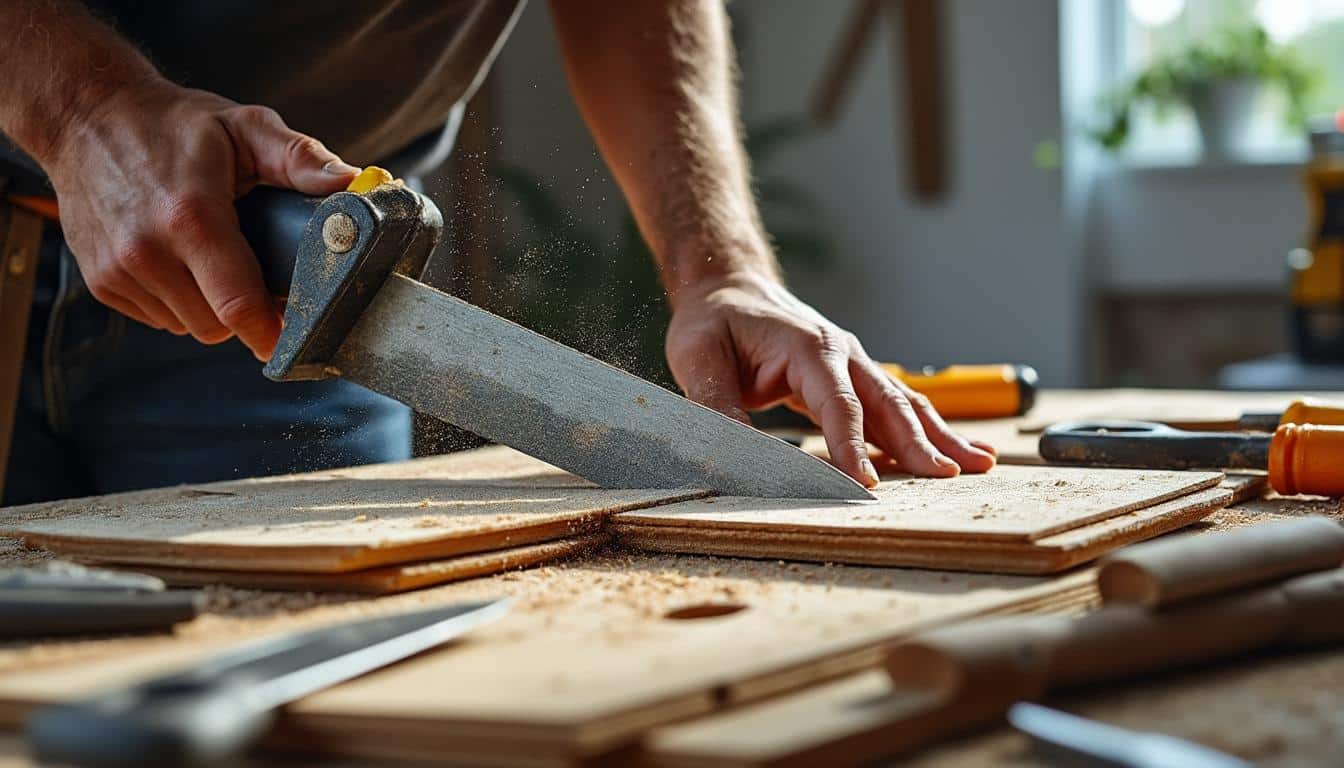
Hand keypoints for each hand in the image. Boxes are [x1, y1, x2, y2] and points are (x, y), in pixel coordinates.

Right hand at [44, 79, 358, 359]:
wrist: (85, 116)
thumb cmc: (173, 123)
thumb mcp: (245, 127)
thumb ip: (301, 159)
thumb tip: (353, 184)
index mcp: (191, 216)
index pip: (239, 306)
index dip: (274, 333)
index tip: (297, 339)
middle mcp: (147, 251)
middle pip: (218, 326)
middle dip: (245, 312)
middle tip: (256, 275)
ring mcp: (117, 270)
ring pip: (188, 326)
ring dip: (209, 307)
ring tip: (213, 261)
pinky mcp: (100, 282)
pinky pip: (158, 317)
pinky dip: (177, 301)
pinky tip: (180, 262)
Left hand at [665, 271, 996, 487]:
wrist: (728, 287)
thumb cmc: (712, 322)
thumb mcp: (697, 357)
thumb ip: (716, 405)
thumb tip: (729, 453)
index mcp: (808, 347)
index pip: (838, 404)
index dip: (852, 447)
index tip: (865, 484)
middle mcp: (841, 353)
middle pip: (888, 403)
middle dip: (919, 443)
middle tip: (948, 478)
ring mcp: (853, 364)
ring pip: (903, 403)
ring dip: (939, 435)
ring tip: (979, 464)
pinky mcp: (852, 379)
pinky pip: (894, 407)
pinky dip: (925, 431)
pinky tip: (953, 455)